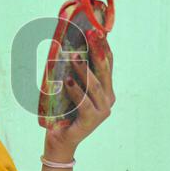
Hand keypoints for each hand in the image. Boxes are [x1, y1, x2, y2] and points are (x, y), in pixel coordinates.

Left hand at [43, 29, 113, 158]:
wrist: (60, 140)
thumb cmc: (64, 111)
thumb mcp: (70, 87)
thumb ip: (73, 71)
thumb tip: (66, 47)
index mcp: (106, 88)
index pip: (107, 63)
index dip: (102, 46)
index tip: (96, 30)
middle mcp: (108, 98)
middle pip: (104, 70)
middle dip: (98, 51)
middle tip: (91, 35)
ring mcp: (103, 110)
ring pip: (95, 86)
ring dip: (84, 70)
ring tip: (74, 57)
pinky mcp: (93, 120)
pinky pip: (85, 102)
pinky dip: (76, 91)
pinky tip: (67, 81)